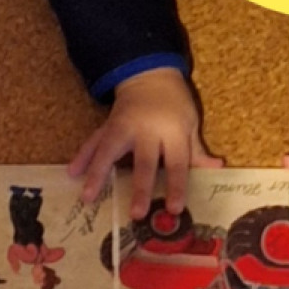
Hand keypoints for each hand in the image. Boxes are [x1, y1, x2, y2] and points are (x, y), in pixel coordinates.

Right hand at [69, 66, 223, 219]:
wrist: (149, 75)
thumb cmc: (174, 104)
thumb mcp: (190, 124)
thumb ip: (197, 151)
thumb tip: (217, 170)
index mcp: (172, 131)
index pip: (177, 162)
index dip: (176, 185)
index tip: (174, 208)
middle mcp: (147, 130)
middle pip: (144, 161)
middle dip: (140, 188)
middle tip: (135, 213)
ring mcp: (124, 127)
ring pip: (110, 151)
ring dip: (98, 174)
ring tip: (88, 196)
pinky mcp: (108, 125)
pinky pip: (93, 141)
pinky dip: (82, 156)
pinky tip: (72, 173)